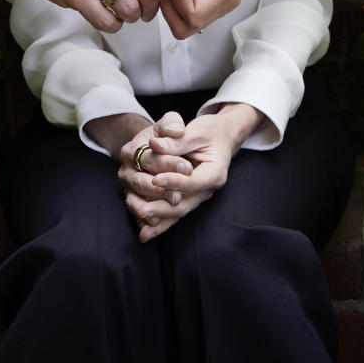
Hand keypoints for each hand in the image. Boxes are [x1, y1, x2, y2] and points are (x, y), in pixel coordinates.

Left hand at [117, 104, 260, 242]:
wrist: (221, 137)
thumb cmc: (210, 132)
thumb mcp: (197, 130)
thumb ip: (177, 140)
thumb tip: (155, 144)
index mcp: (215, 172)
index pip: (194, 182)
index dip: (175, 181)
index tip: (156, 179)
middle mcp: (207, 188)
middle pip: (185, 204)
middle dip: (163, 209)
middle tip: (142, 210)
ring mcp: (198, 195)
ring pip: (178, 212)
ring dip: (160, 221)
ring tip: (142, 229)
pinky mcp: (188, 198)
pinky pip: (174, 212)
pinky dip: (160, 223)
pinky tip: (145, 232)